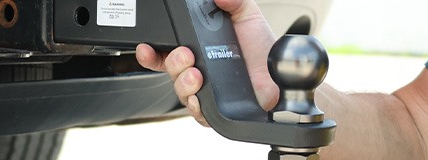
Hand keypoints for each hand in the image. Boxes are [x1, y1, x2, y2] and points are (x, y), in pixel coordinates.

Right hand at [135, 0, 279, 126]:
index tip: (146, 48)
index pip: (165, 53)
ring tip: (196, 75)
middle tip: (186, 56)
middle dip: (172, 63)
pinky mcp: (216, 110)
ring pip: (180, 92)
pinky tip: (199, 98)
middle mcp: (197, 70)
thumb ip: (232, 1)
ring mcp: (205, 91)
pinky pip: (198, 113)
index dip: (151, 53)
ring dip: (183, 84)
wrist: (280, 72)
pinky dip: (195, 107)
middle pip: (170, 71)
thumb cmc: (262, 47)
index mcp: (198, 49)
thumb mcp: (246, 15)